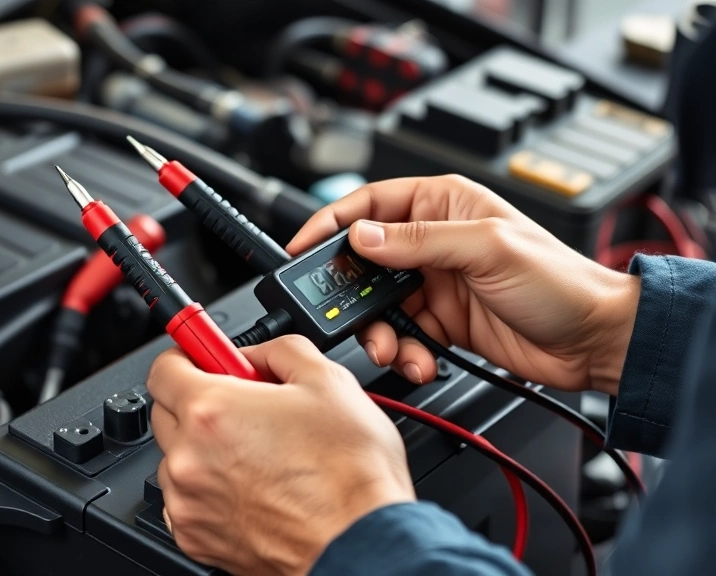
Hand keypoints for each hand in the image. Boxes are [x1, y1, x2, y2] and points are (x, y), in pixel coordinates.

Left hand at [147, 336, 413, 575]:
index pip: (164, 367)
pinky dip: (209, 491)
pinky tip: (253, 487)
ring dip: (205, 450)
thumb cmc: (351, 475)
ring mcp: (189, 503)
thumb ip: (278, 352)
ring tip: (258, 455)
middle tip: (242, 407)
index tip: (204, 359)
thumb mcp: (327, 380)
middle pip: (166, 413)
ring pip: (178, 460)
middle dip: (198, 402)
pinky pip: (187, 501)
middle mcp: (189, 458)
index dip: (188, 357)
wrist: (360, 542)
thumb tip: (256, 355)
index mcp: (211, 411)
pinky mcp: (196, 538)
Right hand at [287, 175, 639, 395]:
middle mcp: (434, 242)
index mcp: (443, 206)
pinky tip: (419, 360)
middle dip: (351, 292)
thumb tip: (361, 237)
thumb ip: (417, 243)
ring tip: (390, 347)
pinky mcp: (441, 323)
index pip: (370, 205)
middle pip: (366, 261)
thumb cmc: (560, 281)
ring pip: (378, 306)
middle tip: (341, 313)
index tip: (302, 245)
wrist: (594, 341)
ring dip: (378, 331)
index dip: (331, 222)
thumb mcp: (485, 249)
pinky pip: (402, 336)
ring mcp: (436, 285)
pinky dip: (403, 353)